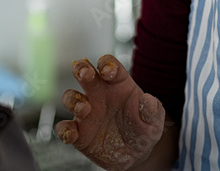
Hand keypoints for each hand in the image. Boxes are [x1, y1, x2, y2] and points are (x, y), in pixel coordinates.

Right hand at [54, 55, 165, 170]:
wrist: (136, 154)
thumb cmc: (144, 130)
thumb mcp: (154, 121)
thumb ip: (152, 109)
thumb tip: (147, 100)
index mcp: (118, 84)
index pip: (109, 65)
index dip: (107, 64)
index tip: (108, 72)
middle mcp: (99, 94)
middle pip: (84, 72)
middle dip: (81, 69)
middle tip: (85, 74)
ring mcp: (86, 112)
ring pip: (70, 97)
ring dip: (73, 100)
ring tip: (85, 109)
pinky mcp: (79, 132)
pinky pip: (65, 128)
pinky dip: (65, 130)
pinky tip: (72, 135)